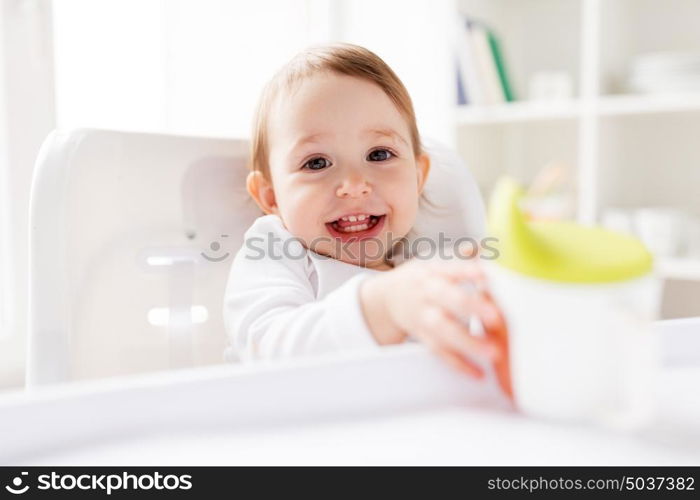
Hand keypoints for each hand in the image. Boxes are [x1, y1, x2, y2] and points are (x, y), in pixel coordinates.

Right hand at [360, 256, 512, 398]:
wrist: (387, 297)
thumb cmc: (421, 279)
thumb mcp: (435, 261)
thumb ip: (461, 258)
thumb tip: (485, 248)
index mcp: (433, 271)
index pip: (451, 268)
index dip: (468, 271)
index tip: (486, 275)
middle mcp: (427, 293)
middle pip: (448, 298)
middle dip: (471, 307)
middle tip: (495, 316)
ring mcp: (424, 316)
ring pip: (444, 330)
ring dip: (467, 342)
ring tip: (492, 352)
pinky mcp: (423, 336)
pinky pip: (440, 351)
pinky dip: (458, 363)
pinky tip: (478, 372)